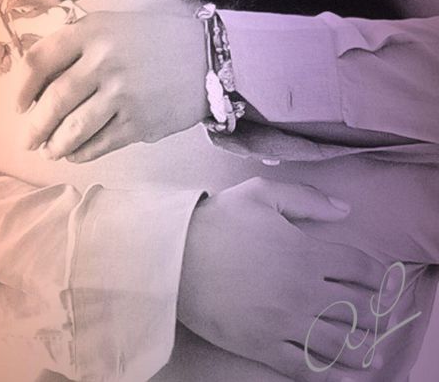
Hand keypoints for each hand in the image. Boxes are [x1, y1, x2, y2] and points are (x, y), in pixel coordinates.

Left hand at [14, 9, 207, 158]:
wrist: (207, 57)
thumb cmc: (153, 39)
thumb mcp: (112, 25)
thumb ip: (77, 44)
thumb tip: (37, 81)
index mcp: (91, 32)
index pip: (39, 61)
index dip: (22, 88)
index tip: (18, 105)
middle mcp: (103, 61)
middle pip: (53, 101)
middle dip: (35, 127)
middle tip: (27, 140)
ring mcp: (122, 94)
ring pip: (73, 129)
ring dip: (54, 145)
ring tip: (49, 151)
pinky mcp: (139, 122)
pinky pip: (99, 144)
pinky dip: (81, 153)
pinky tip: (74, 154)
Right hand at [178, 178, 385, 380]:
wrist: (175, 257)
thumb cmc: (218, 221)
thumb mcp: (261, 194)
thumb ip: (306, 199)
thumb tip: (345, 211)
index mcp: (306, 253)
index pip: (359, 267)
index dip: (377, 275)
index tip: (382, 280)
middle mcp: (304, 291)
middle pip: (357, 307)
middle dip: (375, 312)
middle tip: (380, 316)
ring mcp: (285, 322)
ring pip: (339, 342)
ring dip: (362, 347)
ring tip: (371, 350)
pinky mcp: (264, 346)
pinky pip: (306, 367)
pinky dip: (331, 374)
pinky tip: (346, 376)